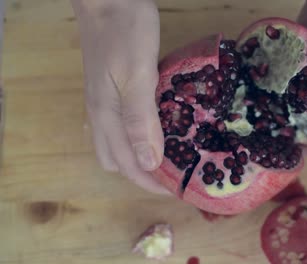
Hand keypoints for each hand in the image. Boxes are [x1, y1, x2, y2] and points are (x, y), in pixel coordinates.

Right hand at [71, 0, 168, 193]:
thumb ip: (140, 120)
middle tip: (174, 174)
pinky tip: (159, 128)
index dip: (150, 182)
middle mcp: (101, 115)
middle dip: (143, 174)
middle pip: (117, 159)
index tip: (176, 190)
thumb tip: (148, 163)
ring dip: (139, 156)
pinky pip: (121, 126)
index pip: (127, 164)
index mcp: (107, 116)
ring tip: (169, 157)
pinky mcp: (110, 89)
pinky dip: (138, 136)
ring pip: (117, 144)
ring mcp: (103, 101)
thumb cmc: (124, 33)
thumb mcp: (137, 75)